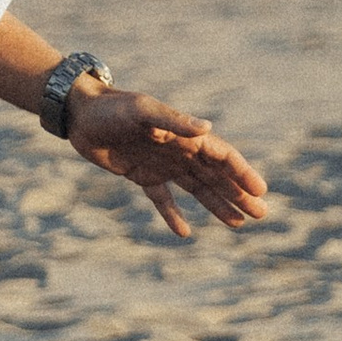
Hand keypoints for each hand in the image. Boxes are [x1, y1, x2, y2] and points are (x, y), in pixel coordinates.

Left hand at [66, 84, 269, 239]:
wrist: (80, 114)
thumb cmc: (112, 109)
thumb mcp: (142, 112)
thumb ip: (173, 121)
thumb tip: (206, 129)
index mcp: (185, 135)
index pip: (222, 157)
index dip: (242, 173)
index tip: (261, 192)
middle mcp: (179, 150)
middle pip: (216, 177)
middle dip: (238, 195)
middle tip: (261, 215)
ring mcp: (162, 164)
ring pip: (196, 189)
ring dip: (217, 205)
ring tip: (238, 224)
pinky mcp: (142, 174)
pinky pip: (162, 198)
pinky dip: (172, 214)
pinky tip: (183, 232)